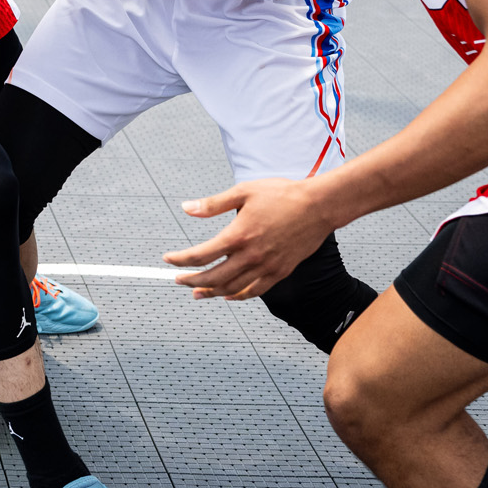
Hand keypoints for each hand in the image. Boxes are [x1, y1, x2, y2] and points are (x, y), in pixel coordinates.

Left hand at [162, 177, 339, 299]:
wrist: (319, 206)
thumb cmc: (283, 195)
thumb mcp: (243, 191)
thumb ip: (213, 204)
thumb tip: (187, 208)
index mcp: (238, 235)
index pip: (200, 255)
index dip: (180, 260)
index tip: (169, 260)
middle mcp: (251, 255)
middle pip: (213, 277)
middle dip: (191, 280)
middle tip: (178, 279)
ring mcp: (267, 267)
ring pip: (232, 288)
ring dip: (211, 292)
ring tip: (197, 292)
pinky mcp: (280, 272)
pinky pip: (255, 291)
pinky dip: (238, 296)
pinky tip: (228, 295)